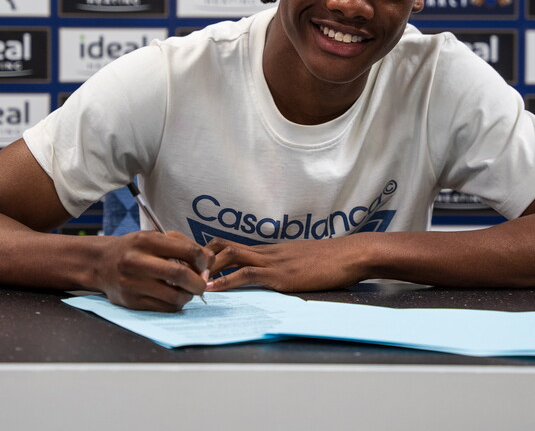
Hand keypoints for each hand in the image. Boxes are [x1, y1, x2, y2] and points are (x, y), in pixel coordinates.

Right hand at [96, 230, 214, 311]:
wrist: (101, 263)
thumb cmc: (135, 249)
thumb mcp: (156, 238)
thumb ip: (184, 245)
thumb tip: (209, 262)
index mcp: (147, 240)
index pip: (187, 251)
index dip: (202, 260)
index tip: (203, 264)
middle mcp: (137, 261)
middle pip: (181, 275)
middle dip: (199, 282)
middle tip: (201, 283)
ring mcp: (133, 283)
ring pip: (174, 296)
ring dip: (188, 296)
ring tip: (187, 290)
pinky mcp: (132, 301)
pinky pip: (164, 308)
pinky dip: (175, 304)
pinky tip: (173, 297)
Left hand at [205, 236, 367, 292]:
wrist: (351, 254)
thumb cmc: (332, 260)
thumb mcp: (303, 260)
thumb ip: (285, 265)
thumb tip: (273, 276)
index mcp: (271, 249)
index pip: (232, 245)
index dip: (209, 252)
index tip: (193, 264)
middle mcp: (267, 251)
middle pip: (224, 246)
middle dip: (201, 259)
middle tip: (184, 272)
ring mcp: (273, 261)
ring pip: (231, 256)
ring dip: (208, 269)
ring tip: (190, 282)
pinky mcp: (280, 275)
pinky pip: (247, 275)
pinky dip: (226, 282)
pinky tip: (213, 290)